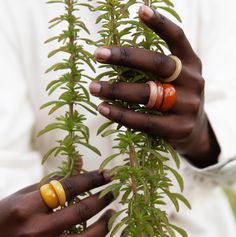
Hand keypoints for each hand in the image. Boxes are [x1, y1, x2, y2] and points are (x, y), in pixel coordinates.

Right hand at [0, 170, 114, 236]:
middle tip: (113, 190)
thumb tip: (74, 170)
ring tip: (112, 212)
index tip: (107, 174)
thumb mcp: (21, 196)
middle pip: (81, 211)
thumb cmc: (5, 216)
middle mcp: (37, 230)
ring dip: (104, 223)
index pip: (69, 188)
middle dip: (102, 199)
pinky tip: (101, 230)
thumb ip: (48, 184)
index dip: (92, 179)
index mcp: (28, 208)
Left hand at [89, 6, 219, 167]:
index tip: (139, 10)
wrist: (195, 130)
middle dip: (124, 58)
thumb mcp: (177, 78)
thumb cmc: (177, 98)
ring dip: (115, 90)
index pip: (178, 38)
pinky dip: (120, 114)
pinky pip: (144, 121)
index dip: (160, 23)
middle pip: (157, 64)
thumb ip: (158, 67)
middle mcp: (193, 81)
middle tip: (98, 54)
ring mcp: (188, 106)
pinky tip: (103, 108)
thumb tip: (119, 56)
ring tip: (93, 86)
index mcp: (191, 63)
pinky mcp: (178, 129)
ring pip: (146, 94)